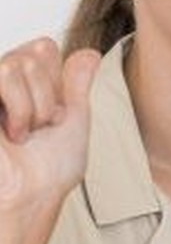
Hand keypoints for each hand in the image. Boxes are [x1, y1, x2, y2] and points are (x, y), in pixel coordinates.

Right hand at [0, 38, 99, 240]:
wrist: (31, 195)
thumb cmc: (49, 169)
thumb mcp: (73, 119)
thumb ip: (77, 83)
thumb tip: (89, 52)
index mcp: (23, 84)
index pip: (44, 48)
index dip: (57, 83)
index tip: (55, 117)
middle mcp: (1, 84)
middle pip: (36, 51)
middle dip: (49, 96)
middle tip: (40, 128)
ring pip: (19, 63)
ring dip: (34, 106)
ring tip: (25, 133)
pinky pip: (2, 74)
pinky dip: (19, 107)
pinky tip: (13, 134)